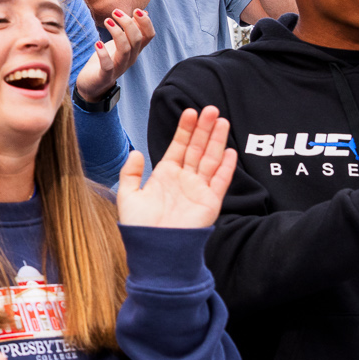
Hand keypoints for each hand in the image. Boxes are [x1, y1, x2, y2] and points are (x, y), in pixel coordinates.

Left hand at [74, 7, 152, 101]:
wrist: (92, 85)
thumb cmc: (106, 61)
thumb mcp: (120, 43)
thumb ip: (131, 30)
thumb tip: (144, 12)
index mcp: (135, 50)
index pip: (149, 35)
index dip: (146, 22)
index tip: (136, 10)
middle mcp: (130, 59)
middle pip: (137, 39)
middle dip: (128, 23)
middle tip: (115, 12)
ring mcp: (118, 68)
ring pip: (125, 50)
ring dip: (117, 33)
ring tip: (107, 21)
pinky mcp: (104, 76)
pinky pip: (108, 66)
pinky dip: (103, 54)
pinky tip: (97, 43)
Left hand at [119, 106, 235, 228]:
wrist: (154, 249)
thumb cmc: (139, 227)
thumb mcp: (128, 196)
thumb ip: (130, 173)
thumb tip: (136, 152)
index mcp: (165, 175)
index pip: (178, 147)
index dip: (185, 130)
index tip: (190, 112)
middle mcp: (184, 180)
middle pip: (197, 149)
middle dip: (204, 129)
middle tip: (211, 109)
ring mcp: (198, 190)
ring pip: (210, 160)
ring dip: (217, 141)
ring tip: (222, 121)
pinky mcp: (210, 202)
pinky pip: (220, 181)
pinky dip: (226, 167)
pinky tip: (230, 150)